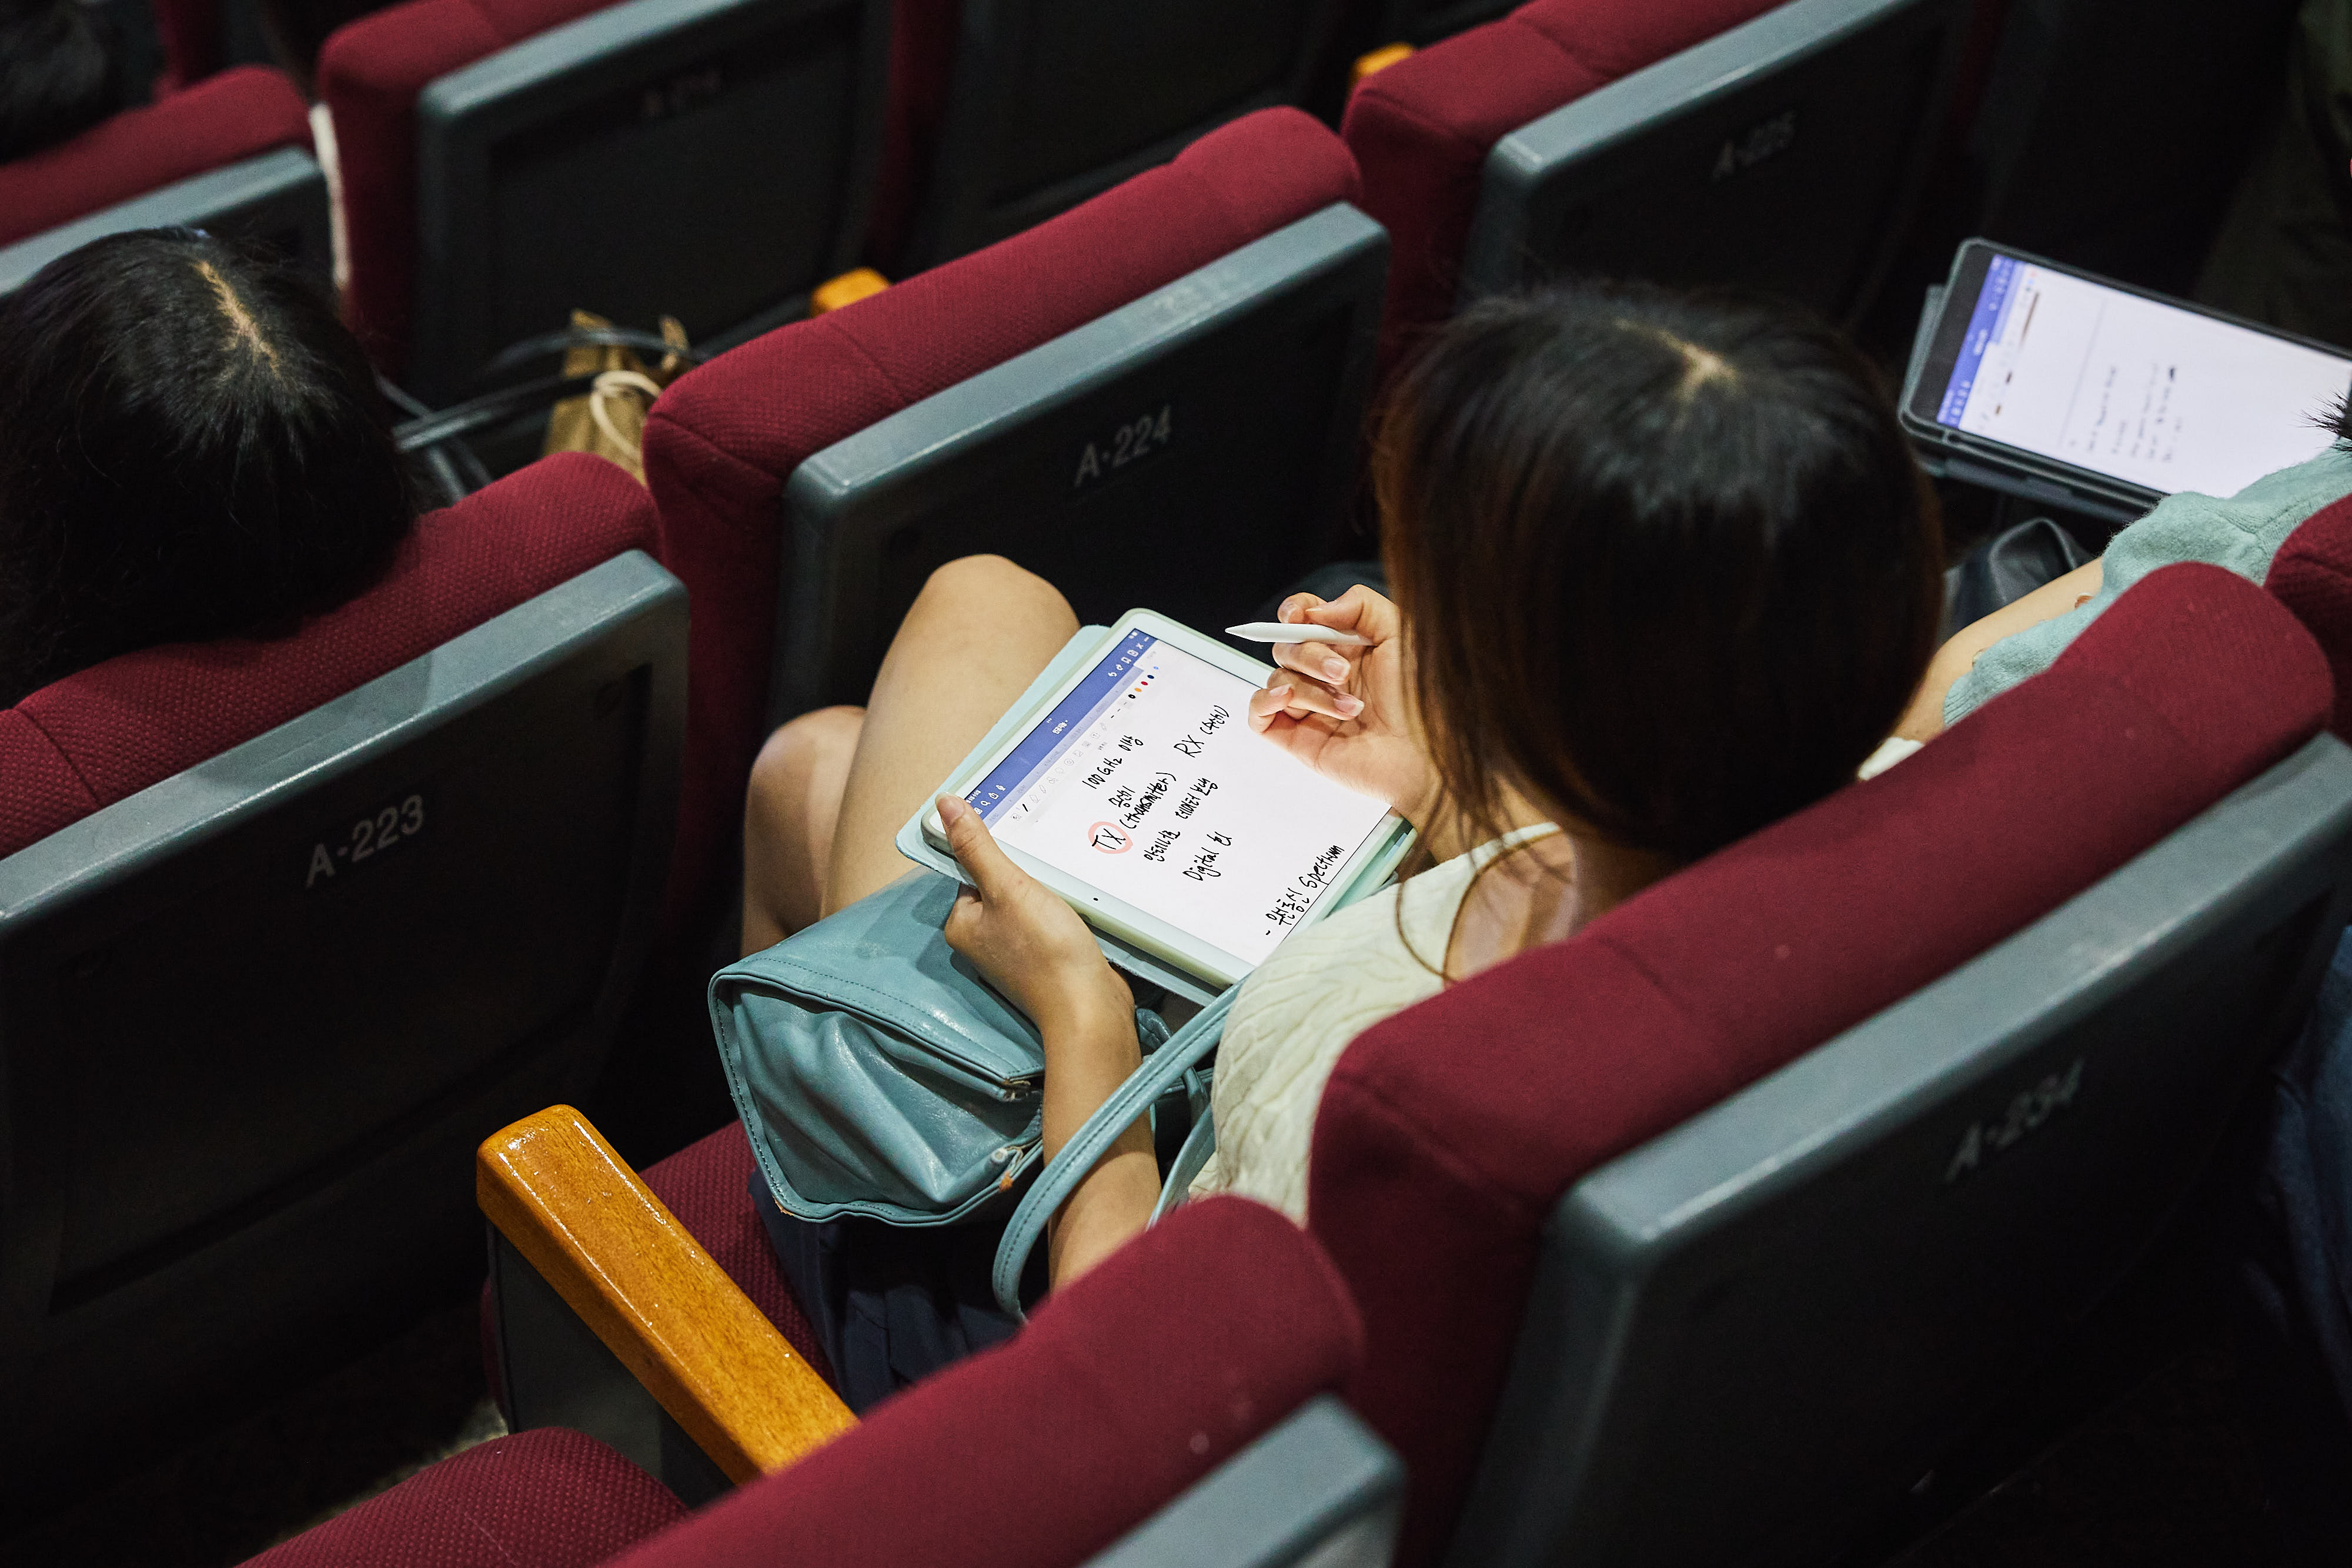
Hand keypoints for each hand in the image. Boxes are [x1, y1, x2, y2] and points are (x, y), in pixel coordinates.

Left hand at [936, 795, 1131, 1034]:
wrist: (1088, 1008)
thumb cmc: (1044, 950)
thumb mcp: (1008, 887)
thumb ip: (977, 846)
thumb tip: (943, 804)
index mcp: (962, 923)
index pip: (971, 868)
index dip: (995, 848)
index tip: (1020, 830)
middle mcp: (983, 938)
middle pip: (1002, 883)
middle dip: (1028, 867)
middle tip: (1051, 851)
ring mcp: (1015, 951)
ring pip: (1029, 899)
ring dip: (1049, 885)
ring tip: (1067, 872)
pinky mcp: (1045, 957)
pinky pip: (1050, 918)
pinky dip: (1064, 905)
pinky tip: (1080, 898)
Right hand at [1247, 586, 1438, 824]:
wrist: (1429, 756)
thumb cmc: (1423, 699)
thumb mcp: (1401, 634)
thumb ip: (1360, 605)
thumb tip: (1313, 611)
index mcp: (1347, 646)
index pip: (1303, 618)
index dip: (1293, 611)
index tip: (1298, 617)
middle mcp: (1325, 675)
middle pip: (1287, 647)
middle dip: (1310, 655)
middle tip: (1343, 674)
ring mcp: (1310, 707)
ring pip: (1278, 679)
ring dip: (1312, 691)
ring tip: (1352, 711)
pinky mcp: (1299, 739)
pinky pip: (1258, 716)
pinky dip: (1262, 702)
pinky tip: (1286, 700)